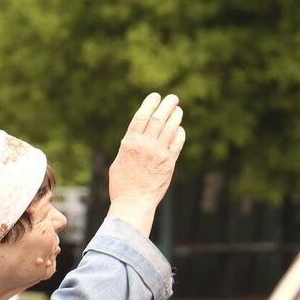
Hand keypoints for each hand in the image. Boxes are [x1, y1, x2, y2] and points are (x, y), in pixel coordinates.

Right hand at [107, 93, 185, 236]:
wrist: (133, 203)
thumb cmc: (122, 185)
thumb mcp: (119, 161)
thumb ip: (128, 148)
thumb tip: (134, 139)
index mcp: (130, 143)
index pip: (142, 116)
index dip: (150, 103)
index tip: (155, 96)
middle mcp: (145, 145)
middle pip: (158, 118)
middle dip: (167, 105)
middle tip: (172, 98)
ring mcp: (159, 154)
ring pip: (170, 128)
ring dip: (175, 116)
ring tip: (178, 110)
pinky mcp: (169, 163)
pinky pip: (177, 144)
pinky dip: (179, 133)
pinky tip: (180, 129)